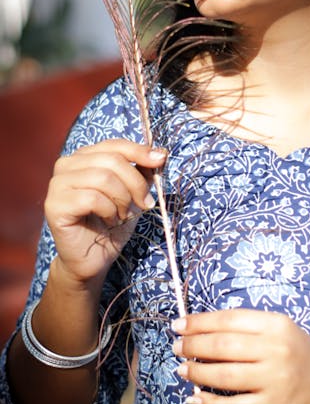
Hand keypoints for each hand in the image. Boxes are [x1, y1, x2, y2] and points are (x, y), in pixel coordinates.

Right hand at [45, 139, 165, 285]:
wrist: (95, 259)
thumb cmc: (113, 222)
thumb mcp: (133, 192)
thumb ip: (142, 171)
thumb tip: (160, 154)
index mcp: (84, 156)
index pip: (115, 145)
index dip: (139, 151)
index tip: (160, 160)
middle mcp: (66, 165)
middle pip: (112, 160)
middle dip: (135, 183)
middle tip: (144, 203)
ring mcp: (57, 184)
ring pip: (103, 178)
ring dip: (122, 199)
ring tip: (123, 215)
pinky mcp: (55, 205)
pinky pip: (92, 198)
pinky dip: (109, 211)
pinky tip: (109, 221)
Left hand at [172, 309, 309, 403]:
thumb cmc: (300, 351)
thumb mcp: (279, 329)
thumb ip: (246, 328)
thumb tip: (201, 331)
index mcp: (276, 324)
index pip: (229, 319)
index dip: (199, 322)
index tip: (179, 325)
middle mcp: (275, 349)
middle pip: (223, 345)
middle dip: (193, 346)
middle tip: (177, 347)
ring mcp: (274, 379)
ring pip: (224, 375)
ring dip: (196, 372)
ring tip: (182, 369)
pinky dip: (210, 403)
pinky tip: (195, 398)